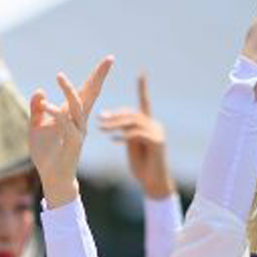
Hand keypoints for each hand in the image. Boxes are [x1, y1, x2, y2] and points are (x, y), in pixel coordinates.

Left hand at [29, 56, 113, 207]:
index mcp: (73, 114)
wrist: (51, 177)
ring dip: (69, 91)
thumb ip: (37, 109)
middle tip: (109, 59)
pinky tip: (47, 107)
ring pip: (77, 107)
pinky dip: (56, 115)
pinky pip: (65, 125)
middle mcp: (80, 121)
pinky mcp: (72, 143)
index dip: (97, 75)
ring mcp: (78, 132)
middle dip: (99, 76)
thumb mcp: (36, 126)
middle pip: (92, 94)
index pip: (86, 91)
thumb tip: (40, 91)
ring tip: (59, 76)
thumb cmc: (46, 152)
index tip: (109, 59)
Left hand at [99, 70, 174, 198]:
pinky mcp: (157, 143)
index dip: (143, 88)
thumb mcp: (131, 145)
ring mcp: (158, 133)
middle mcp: (155, 125)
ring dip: (115, 124)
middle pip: (132, 113)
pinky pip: (136, 134)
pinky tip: (112, 139)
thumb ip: (125, 131)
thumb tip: (112, 122)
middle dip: (115, 115)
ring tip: (100, 127)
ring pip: (133, 122)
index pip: (145, 102)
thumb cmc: (141, 166)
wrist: (153, 184)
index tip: (142, 73)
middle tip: (98, 117)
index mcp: (149, 123)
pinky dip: (123, 136)